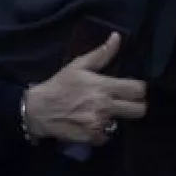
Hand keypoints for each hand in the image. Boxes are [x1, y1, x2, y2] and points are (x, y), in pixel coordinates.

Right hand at [22, 33, 147, 145]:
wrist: (37, 110)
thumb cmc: (59, 85)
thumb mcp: (79, 65)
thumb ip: (101, 53)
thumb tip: (117, 37)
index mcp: (104, 86)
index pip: (138, 90)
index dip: (139, 89)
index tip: (133, 89)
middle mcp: (105, 106)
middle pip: (139, 110)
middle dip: (136, 106)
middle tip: (126, 103)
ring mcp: (98, 124)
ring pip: (123, 124)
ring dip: (116, 119)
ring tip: (105, 113)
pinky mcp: (90, 138)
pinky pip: (107, 137)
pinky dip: (102, 132)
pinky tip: (93, 124)